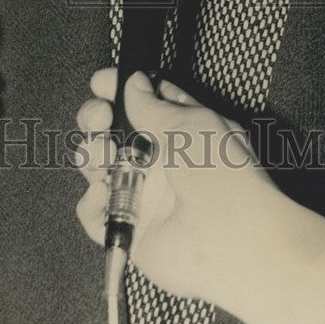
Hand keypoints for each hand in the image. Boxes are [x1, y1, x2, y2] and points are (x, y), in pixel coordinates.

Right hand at [75, 70, 324, 323]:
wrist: (232, 241)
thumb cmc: (223, 175)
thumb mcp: (190, 124)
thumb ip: (153, 104)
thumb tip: (133, 83)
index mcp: (184, 130)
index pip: (145, 103)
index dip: (121, 89)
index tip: (101, 82)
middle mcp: (163, 161)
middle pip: (115, 132)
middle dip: (97, 118)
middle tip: (99, 116)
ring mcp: (145, 195)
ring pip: (100, 167)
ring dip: (92, 154)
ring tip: (102, 154)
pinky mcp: (131, 229)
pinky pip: (95, 212)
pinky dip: (93, 202)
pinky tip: (105, 192)